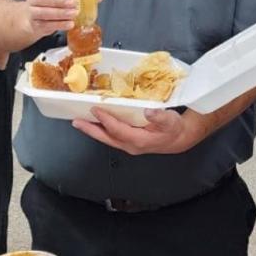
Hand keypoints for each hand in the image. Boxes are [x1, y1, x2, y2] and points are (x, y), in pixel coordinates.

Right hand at [24, 0, 79, 38]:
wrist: (33, 19)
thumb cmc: (48, 3)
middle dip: (59, 1)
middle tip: (72, 3)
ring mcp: (32, 12)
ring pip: (44, 12)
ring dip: (60, 13)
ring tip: (73, 13)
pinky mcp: (35, 25)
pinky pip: (47, 25)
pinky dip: (60, 24)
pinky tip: (70, 24)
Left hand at [73, 107, 209, 154]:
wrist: (178, 139)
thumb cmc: (174, 128)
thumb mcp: (170, 120)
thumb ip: (159, 116)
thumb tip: (149, 111)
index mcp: (139, 140)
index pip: (118, 130)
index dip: (106, 120)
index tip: (95, 109)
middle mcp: (130, 145)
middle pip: (106, 138)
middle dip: (90, 129)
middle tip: (76, 122)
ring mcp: (128, 145)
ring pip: (106, 138)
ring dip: (93, 130)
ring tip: (80, 122)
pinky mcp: (127, 142)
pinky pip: (110, 136)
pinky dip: (100, 130)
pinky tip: (95, 122)